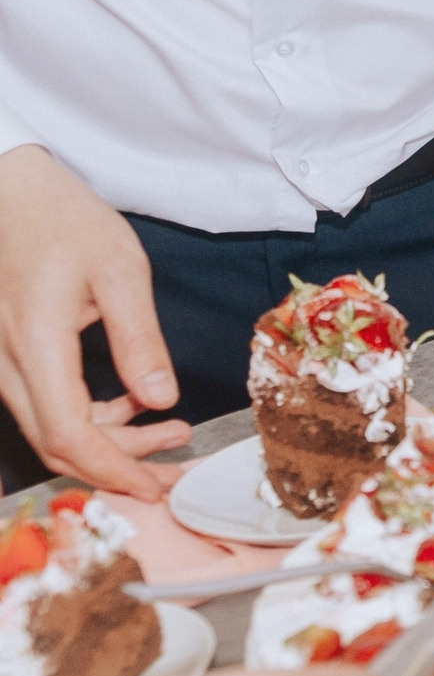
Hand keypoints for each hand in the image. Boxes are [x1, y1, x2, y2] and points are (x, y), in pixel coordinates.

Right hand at [0, 146, 189, 497]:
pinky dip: (86, 417)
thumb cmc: (63, 218)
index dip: (113, 469)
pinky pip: (40, 404)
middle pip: (56, 442)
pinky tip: (131, 403)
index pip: (68, 434)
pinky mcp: (2, 356)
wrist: (7, 191)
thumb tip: (162, 400)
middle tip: (175, 465)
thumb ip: (140, 338)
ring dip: (107, 442)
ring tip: (170, 430)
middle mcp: (4, 361)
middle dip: (118, 464)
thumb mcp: (119, 269)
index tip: (157, 484)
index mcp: (35, 342)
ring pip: (47, 428)